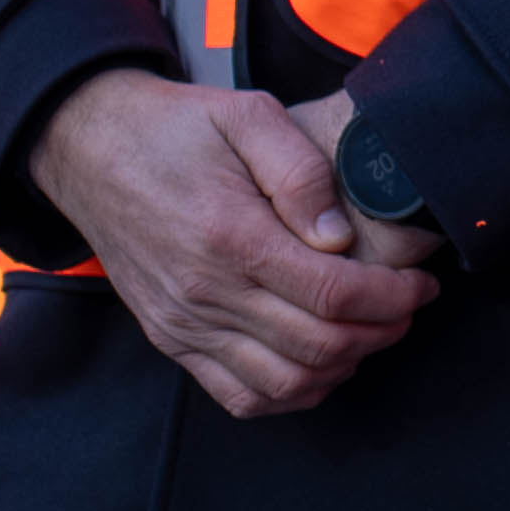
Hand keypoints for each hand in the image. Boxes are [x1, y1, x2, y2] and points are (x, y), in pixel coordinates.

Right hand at [36, 69, 441, 418]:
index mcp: (231, 235)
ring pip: (285, 383)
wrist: (88, 150)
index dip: (394, 298)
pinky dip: (291, 393)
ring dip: (343, 366)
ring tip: (369, 331)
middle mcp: (204, 291)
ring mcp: (184, 323)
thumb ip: (301, 169)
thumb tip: (339, 234)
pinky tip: (319, 363)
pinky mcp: (171, 338)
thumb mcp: (245, 114)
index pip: (334, 294)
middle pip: (318, 346)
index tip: (421, 284)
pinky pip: (240, 396)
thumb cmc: (173, 129)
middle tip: (406, 307)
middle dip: (382, 331)